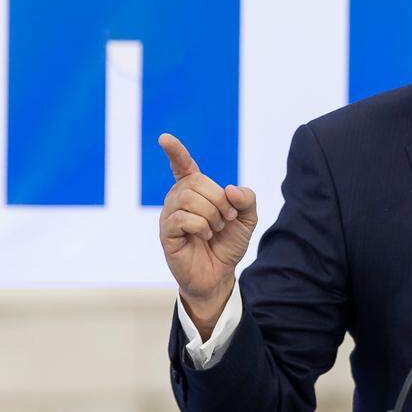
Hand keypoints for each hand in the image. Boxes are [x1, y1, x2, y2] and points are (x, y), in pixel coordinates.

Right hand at [158, 133, 257, 334]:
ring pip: (189, 199)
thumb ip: (246, 198)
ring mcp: (170, 215)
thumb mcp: (247, 218)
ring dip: (212, 215)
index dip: (175, 152)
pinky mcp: (166, 233)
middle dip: (220, 201)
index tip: (164, 138)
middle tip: (226, 220)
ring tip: (215, 230)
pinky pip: (183, 218)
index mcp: (195, 191)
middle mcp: (178, 198)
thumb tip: (230, 189)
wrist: (220, 273)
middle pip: (197, 183)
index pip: (183, 166)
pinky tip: (203, 237)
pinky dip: (201, 227)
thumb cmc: (228, 243)